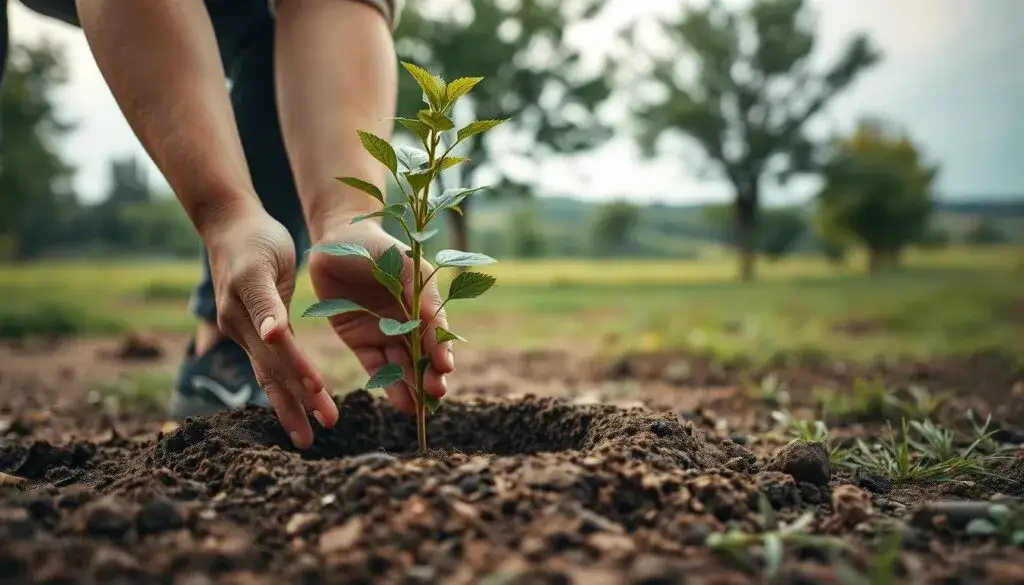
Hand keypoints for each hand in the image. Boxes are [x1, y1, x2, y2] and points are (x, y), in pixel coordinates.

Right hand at [205, 209, 339, 446]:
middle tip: (324, 428)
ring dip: (289, 405)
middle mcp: (241, 329)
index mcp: (248, 312)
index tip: (322, 396)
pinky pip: (267, 366)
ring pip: (269, 375)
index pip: (279, 352)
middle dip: (298, 403)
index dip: (301, 374)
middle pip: (274, 372)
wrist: (230, 226)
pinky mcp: (251, 331)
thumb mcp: (263, 264)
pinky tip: (297, 406)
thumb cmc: (255, 238)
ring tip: (308, 435)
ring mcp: (242, 333)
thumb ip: (267, 302)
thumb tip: (272, 336)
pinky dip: (283, 387)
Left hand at [308, 218, 454, 413]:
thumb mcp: (403, 264)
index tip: (446, 367)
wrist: (334, 240)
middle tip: (437, 394)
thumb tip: (438, 324)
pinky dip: (388, 385)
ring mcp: (385, 332)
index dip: (442, 349)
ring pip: (403, 366)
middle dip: (431, 375)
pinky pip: (377, 367)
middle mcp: (408, 320)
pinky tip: (402, 402)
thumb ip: (420, 294)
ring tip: (420, 408)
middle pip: (423, 354)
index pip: (437, 331)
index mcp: (424, 301)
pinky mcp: (361, 341)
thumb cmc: (375, 246)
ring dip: (413, 386)